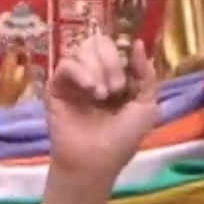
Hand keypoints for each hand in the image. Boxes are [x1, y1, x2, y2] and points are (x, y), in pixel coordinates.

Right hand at [46, 32, 161, 186]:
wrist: (96, 162)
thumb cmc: (122, 140)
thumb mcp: (147, 107)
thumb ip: (147, 75)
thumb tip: (139, 44)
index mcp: (116, 76)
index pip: (118, 46)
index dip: (124, 54)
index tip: (129, 77)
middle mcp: (95, 73)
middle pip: (100, 42)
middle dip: (113, 62)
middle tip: (117, 89)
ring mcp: (75, 79)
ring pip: (83, 49)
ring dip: (98, 69)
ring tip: (102, 96)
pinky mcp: (56, 86)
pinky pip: (66, 64)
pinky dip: (81, 72)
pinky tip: (90, 91)